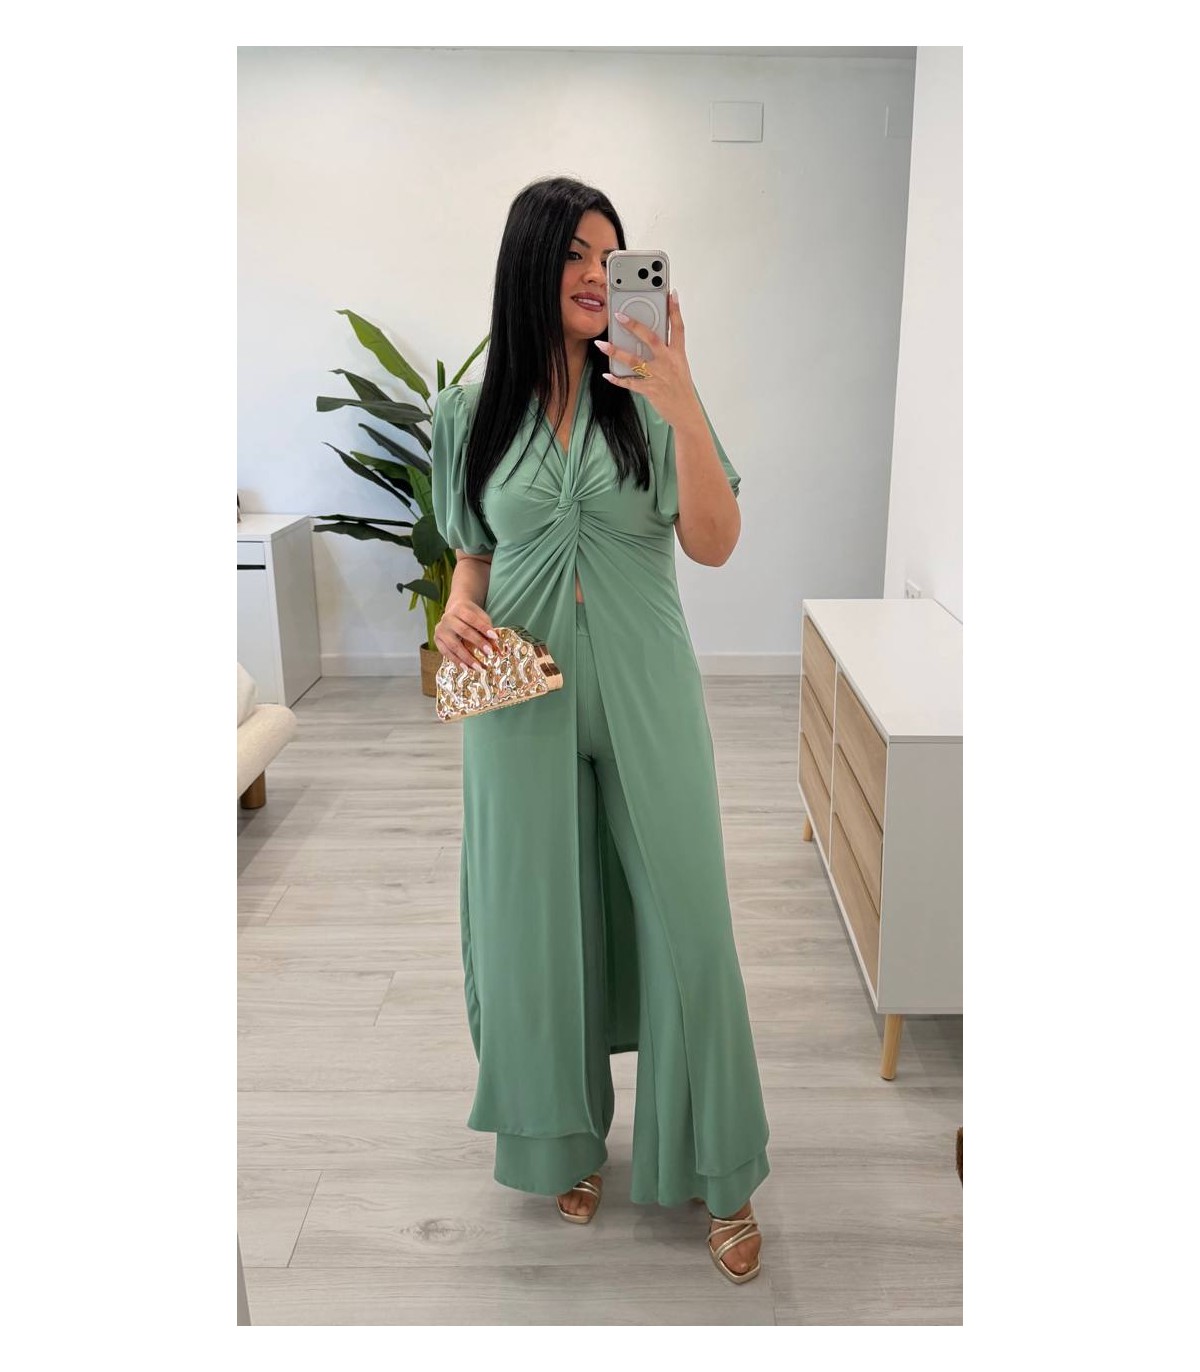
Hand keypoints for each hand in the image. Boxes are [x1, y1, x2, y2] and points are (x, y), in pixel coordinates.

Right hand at [435, 596, 499, 672]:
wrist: (453, 612)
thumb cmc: (470, 616)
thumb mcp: (481, 618)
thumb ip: (488, 630)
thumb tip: (497, 649)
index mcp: (459, 609)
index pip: (472, 618)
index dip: (483, 627)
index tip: (495, 637)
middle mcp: (448, 618)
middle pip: (464, 631)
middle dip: (478, 642)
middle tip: (489, 653)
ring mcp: (441, 630)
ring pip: (454, 645)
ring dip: (467, 657)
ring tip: (479, 667)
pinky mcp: (437, 640)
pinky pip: (446, 653)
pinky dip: (457, 661)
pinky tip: (466, 668)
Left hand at [594, 289, 702, 429]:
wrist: (686, 413)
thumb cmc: (681, 389)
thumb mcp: (679, 366)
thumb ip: (667, 352)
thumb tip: (651, 340)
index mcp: (678, 354)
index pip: (678, 328)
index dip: (675, 310)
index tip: (671, 294)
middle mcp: (668, 362)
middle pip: (651, 339)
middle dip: (634, 326)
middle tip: (619, 315)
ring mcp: (658, 376)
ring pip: (634, 360)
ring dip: (616, 351)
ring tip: (602, 344)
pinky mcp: (649, 390)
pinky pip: (629, 383)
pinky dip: (617, 379)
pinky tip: (607, 374)